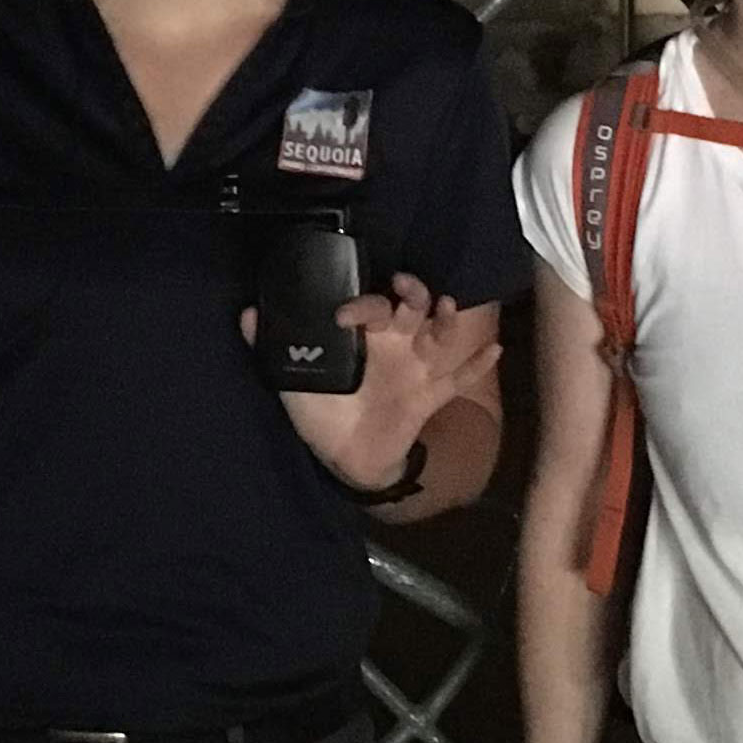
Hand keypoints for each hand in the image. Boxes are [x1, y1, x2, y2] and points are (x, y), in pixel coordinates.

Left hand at [246, 274, 497, 490]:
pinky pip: (459, 379)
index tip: (342, 313)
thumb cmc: (323, 412)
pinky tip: (495, 349)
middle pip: (411, 307)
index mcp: (364, 336)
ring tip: (445, 305)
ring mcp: (416, 369)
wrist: (343, 457)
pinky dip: (479, 364)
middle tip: (405, 285)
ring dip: (445, 318)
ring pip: (438, 334)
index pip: (370, 305)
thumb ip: (272, 347)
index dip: (360, 304)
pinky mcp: (429, 396)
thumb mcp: (293, 378)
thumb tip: (247, 315)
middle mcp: (395, 344)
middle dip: (411, 292)